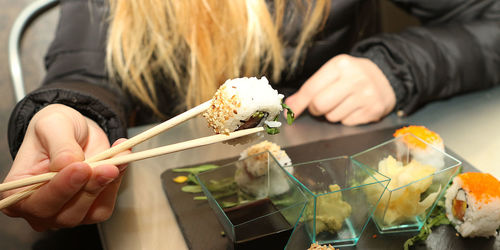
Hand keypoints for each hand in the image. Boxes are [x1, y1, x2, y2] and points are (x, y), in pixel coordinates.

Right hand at [1, 104, 128, 230]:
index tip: (81, 167)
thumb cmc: (55, 129)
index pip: (37, 202)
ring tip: (118, 156)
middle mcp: (40, 210)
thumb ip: (60, 146)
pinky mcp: (90, 210)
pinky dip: (116, 183)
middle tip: (107, 166)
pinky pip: (106, 205)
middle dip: (89, 189)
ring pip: (89, 213)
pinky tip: (120, 161)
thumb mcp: (53, 125)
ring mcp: (66, 214)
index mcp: (17, 193)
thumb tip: (68, 164)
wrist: (75, 131)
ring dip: (107, 185)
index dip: (61, 188)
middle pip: (66, 214)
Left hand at [285, 54, 395, 125]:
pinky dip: (346, 119)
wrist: (385, 77)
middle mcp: (355, 78)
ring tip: (343, 102)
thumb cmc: (352, 75)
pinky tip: (354, 108)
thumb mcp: (333, 72)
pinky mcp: (374, 110)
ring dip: (332, 114)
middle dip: (316, 109)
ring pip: (332, 117)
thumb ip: (310, 88)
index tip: (289, 113)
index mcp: (341, 65)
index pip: (311, 89)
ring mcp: (366, 95)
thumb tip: (289, 106)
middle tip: (322, 104)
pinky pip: (347, 123)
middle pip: (319, 105)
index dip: (298, 104)